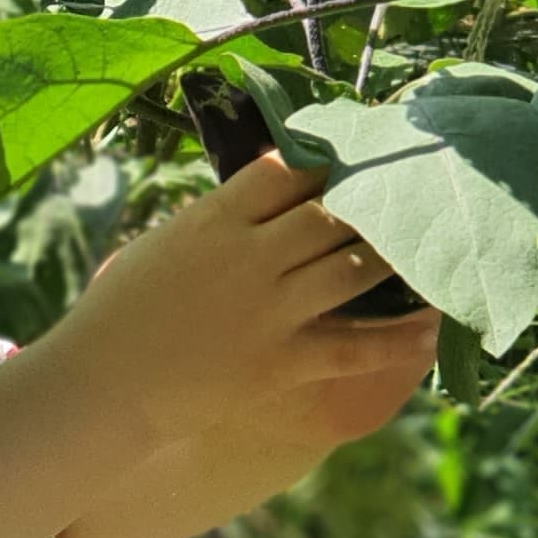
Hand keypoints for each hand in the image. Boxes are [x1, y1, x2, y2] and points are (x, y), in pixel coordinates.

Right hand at [59, 152, 440, 537]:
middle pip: (331, 211)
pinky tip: (430, 324)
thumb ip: (219, 218)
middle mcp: (249, 257)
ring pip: (354, 268)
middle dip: (376, 198)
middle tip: (417, 187)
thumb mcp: (164, 244)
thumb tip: (269, 189)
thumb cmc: (122, 311)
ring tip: (433, 242)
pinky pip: (355, 345)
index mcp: (215, 219)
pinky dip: (398, 336)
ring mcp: (268, 311)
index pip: (287, 170)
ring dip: (397, 254)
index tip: (362, 151)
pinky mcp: (280, 363)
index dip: (329, 158)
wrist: (103, 386)